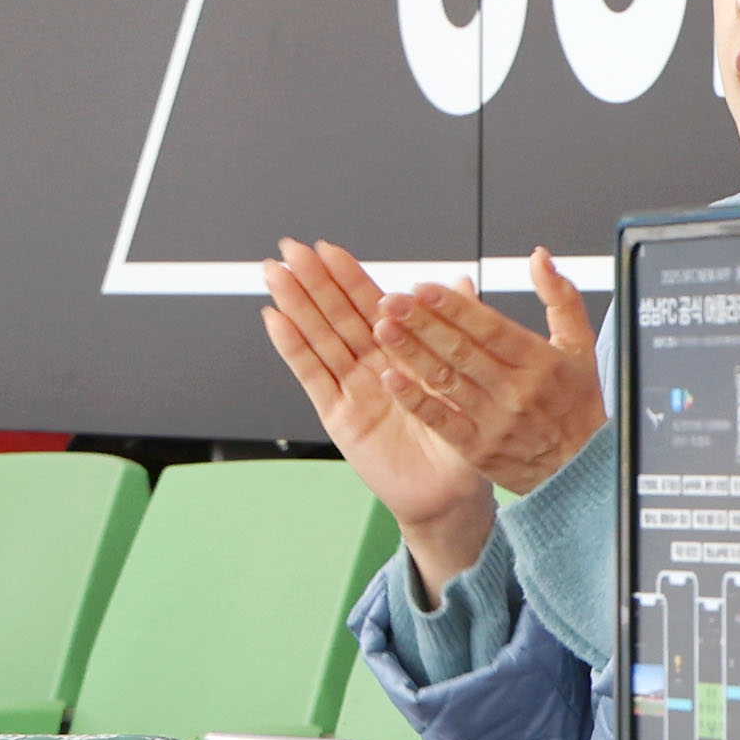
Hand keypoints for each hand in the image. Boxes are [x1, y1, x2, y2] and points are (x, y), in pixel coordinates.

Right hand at [263, 240, 491, 590]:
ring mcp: (352, 389)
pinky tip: (275, 320)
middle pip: (337, 316)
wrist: (452, 492)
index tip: (327, 248)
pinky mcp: (338, 415)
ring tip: (273, 273)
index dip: (348, 277)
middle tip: (288, 248)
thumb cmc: (463, 438)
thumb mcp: (466, 381)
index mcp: (404, 355)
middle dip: (313, 282)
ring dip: (295, 306)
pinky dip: (294, 348)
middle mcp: (373, 368)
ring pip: (319, 339)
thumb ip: (457, 330)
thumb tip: (460, 281)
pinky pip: (313, 376)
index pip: (371, 306)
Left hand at [374, 253, 607, 503]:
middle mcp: (517, 390)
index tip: (424, 288)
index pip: (491, 328)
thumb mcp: (581, 346)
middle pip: (462, 350)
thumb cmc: (577, 404)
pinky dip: (415, 400)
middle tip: (390, 300)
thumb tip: (539, 258)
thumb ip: (561, 297)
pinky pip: (441, 420)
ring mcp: (495, 420)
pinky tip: (392, 379)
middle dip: (422, 323)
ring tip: (382, 329)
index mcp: (541, 362)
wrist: (582, 468)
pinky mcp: (478, 448)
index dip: (455, 307)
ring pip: (446, 380)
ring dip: (411, 353)